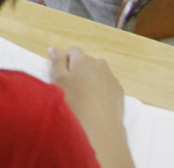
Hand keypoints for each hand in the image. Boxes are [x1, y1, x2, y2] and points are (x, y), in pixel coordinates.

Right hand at [51, 47, 132, 166]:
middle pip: (87, 62)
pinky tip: (96, 103)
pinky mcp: (119, 91)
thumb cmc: (75, 100)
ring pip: (98, 73)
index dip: (66, 60)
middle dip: (79, 70)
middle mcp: (99, 65)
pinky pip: (107, 85)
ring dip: (91, 79)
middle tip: (72, 86)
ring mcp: (111, 78)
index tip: (63, 75)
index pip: (73, 51)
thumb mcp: (59, 80)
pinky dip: (101, 90)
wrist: (100, 125)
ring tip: (85, 96)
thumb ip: (57, 62)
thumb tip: (54, 48)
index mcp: (83, 60)